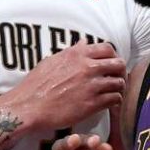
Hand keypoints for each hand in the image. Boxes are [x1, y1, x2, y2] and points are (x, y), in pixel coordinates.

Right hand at [0, 40, 126, 129]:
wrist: (29, 106)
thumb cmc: (36, 84)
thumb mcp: (52, 60)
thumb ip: (71, 52)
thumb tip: (84, 43)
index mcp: (77, 54)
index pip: (107, 48)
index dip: (113, 56)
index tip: (111, 63)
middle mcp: (87, 67)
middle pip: (118, 64)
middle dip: (120, 71)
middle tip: (117, 78)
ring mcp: (91, 86)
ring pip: (119, 82)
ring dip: (119, 87)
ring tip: (114, 92)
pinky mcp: (92, 104)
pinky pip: (114, 99)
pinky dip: (115, 101)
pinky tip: (110, 103)